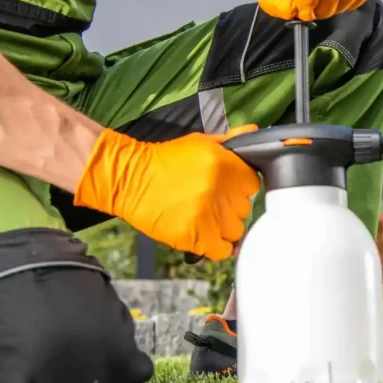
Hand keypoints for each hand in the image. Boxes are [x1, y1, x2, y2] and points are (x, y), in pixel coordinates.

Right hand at [73, 125, 261, 261]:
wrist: (128, 178)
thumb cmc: (165, 159)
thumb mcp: (200, 142)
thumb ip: (230, 141)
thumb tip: (254, 131)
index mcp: (225, 165)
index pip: (253, 185)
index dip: (240, 189)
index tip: (229, 190)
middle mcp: (221, 191)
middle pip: (245, 209)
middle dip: (231, 207)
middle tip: (213, 203)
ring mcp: (209, 216)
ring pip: (236, 230)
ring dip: (224, 228)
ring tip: (207, 220)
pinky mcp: (194, 236)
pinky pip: (222, 250)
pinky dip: (217, 247)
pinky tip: (207, 238)